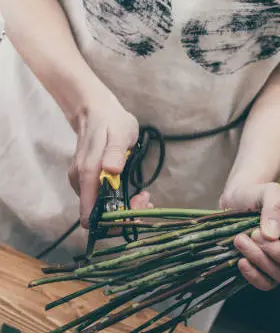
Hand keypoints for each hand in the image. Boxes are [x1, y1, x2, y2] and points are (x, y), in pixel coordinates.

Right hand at [67, 91, 138, 227]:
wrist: (97, 110)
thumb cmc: (112, 122)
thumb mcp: (121, 134)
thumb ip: (116, 153)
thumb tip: (111, 170)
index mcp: (87, 175)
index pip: (91, 215)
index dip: (113, 221)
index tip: (134, 211)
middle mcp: (81, 183)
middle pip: (98, 216)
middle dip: (124, 215)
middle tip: (145, 199)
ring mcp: (83, 183)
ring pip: (102, 210)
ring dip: (125, 208)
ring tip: (143, 195)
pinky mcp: (88, 182)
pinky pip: (102, 201)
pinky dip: (120, 202)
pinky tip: (135, 193)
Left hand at [220, 183, 279, 290]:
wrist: (235, 202)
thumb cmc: (257, 195)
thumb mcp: (268, 191)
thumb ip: (276, 204)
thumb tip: (273, 234)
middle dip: (279, 254)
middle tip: (256, 233)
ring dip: (260, 259)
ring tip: (241, 238)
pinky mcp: (265, 273)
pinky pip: (266, 285)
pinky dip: (253, 275)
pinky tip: (241, 260)